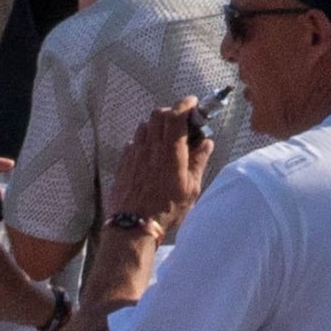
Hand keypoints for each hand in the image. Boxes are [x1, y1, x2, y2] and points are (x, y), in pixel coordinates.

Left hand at [108, 111, 210, 240]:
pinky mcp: (124, 163)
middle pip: (159, 114)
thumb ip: (199, 161)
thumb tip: (206, 142)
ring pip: (144, 126)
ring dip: (157, 126)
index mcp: (171, 151)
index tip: (194, 104)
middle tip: (182, 123)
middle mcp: (151, 147)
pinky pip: (133, 142)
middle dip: (172, 112)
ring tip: (166, 139)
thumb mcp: (191, 188)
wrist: (133, 226)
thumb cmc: (166, 209)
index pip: (176, 114)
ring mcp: (134, 153)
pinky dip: (144, 141)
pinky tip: (150, 155)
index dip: (186, 104)